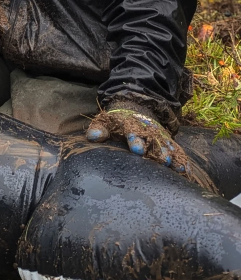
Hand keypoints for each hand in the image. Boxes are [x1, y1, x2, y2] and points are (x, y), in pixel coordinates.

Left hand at [87, 106, 201, 181]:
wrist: (134, 109)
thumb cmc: (116, 122)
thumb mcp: (104, 122)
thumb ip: (99, 129)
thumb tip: (93, 136)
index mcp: (130, 124)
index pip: (132, 131)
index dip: (134, 139)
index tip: (136, 149)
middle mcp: (146, 130)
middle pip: (153, 139)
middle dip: (158, 150)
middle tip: (163, 160)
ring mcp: (158, 135)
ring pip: (167, 145)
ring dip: (172, 155)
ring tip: (178, 168)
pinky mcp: (167, 141)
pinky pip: (176, 149)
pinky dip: (181, 158)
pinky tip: (186, 170)